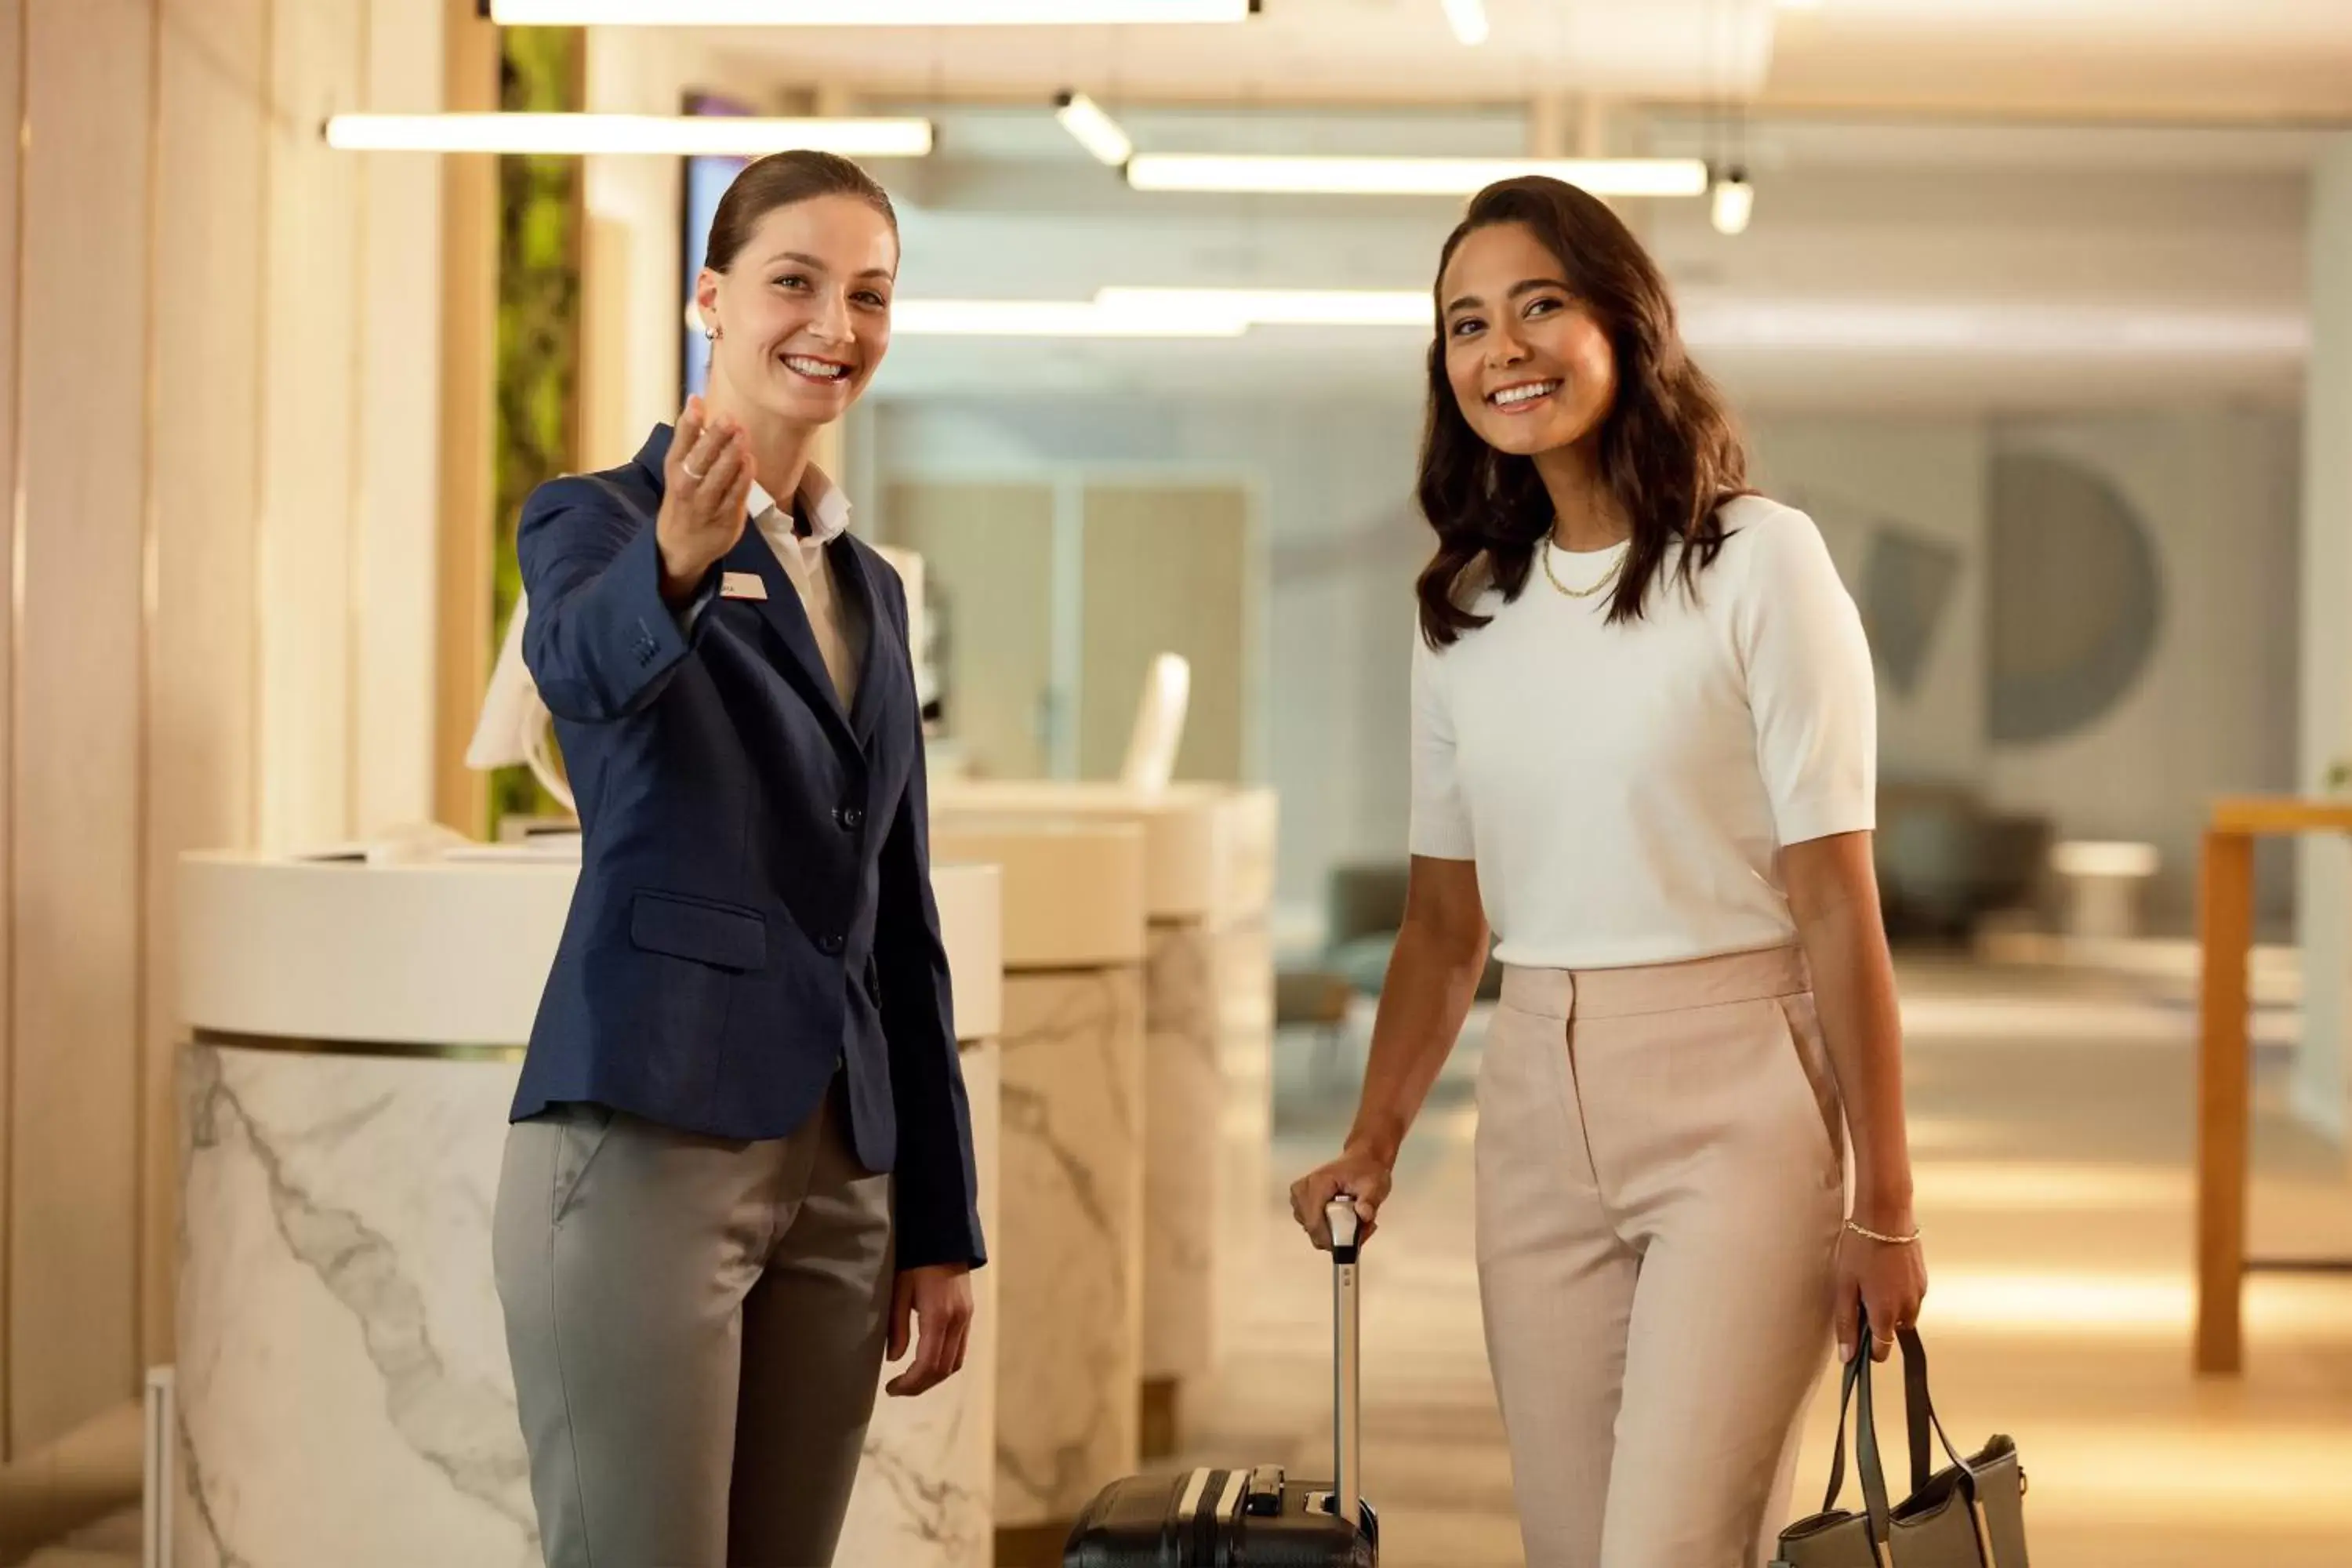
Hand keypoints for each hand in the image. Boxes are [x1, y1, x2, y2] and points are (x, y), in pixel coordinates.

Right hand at [655, 395, 755, 603]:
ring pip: (719, 478)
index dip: (688, 423)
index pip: (680, 444)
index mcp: (674, 471)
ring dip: (732, 455)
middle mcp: (686, 487)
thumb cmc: (683, 500)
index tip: (696, 402)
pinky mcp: (725, 519)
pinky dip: (743, 478)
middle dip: (715, 437)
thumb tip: (699, 402)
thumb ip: (690, 441)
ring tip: (743, 434)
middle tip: (729, 417)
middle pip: (700, 459)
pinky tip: (750, 460)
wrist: (679, 548)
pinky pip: (735, 496)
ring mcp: (705, 505)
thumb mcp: (679, 470)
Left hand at [884, 1263, 972, 1397]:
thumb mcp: (899, 1290)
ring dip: (934, 1377)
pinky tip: (927, 1362)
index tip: (891, 1388)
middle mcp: (958, 1321)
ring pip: (955, 1363)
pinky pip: (960, 1349)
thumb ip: (897, 1326)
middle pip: (943, 1369)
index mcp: (938, 1316)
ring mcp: (967, 1318)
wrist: (943, 1236)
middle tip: (898, 1389)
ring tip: (911, 1380)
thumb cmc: (914, 1260)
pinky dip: (944, 1364)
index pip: (928, 1364)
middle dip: (920, 1385)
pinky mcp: (969, 1314)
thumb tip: (894, 1359)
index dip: (910, 1383)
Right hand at [1289, 1143, 1394, 1249]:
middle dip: (1337, 1236)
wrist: (1361, 1160)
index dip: (1331, 1239)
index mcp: (1318, 1183)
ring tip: (1355, 1221)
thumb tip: (1364, 1214)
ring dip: (1335, 1233)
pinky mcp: (1301, 1204)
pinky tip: (1345, 1220)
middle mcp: (1302, 1191)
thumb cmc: (1366, 1171)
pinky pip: (1313, 1226)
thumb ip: (1369, 1201)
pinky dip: (1330, 1229)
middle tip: (1361, 1228)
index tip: (1353, 1242)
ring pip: (1313, 1231)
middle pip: (1312, 1229)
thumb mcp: (1374, 1185)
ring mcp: (1299, 1198)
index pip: (1314, 1222)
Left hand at [1833, 1220, 1927, 1364]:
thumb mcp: (1844, 1286)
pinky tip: (1883, 1273)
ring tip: (1871, 1282)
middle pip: (1893, 1332)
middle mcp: (1907, 1308)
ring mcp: (1919, 1293)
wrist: (1886, 1215)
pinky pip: (1910, 1297)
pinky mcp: (1923, 1280)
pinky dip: (1897, 1293)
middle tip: (1859, 1298)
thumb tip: (1847, 1357)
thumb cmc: (1860, 1248)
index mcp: (1886, 1313)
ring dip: (1888, 1308)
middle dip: (1877, 1324)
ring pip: (1903, 1315)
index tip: (1857, 1342)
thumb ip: (1846, 1323)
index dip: (1868, 1351)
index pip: (1882, 1350)